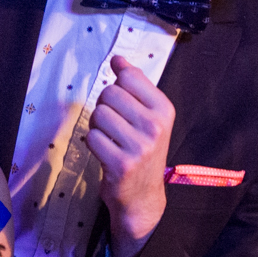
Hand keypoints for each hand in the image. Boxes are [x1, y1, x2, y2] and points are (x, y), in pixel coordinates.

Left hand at [86, 55, 174, 256]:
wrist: (143, 196)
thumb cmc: (143, 150)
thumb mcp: (149, 116)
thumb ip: (135, 85)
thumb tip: (118, 59)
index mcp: (165, 110)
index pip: (129, 77)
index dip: (117, 87)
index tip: (123, 103)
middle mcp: (156, 126)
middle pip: (110, 94)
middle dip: (105, 107)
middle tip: (114, 126)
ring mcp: (139, 146)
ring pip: (98, 114)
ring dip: (97, 126)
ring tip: (110, 139)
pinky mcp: (121, 164)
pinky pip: (92, 138)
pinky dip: (93, 144)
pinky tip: (106, 153)